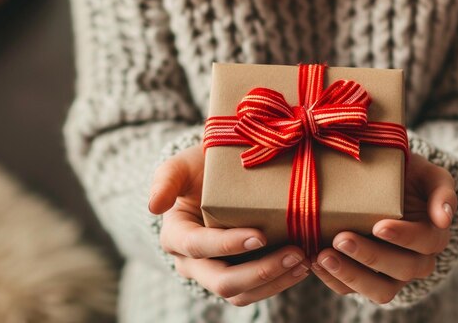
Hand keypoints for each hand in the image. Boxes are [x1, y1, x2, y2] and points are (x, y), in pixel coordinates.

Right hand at [148, 144, 310, 306]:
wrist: (215, 177)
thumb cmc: (199, 168)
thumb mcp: (180, 165)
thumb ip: (166, 179)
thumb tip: (153, 206)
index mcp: (175, 236)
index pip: (198, 246)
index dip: (227, 245)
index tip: (260, 235)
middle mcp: (192, 262)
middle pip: (222, 281)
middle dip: (260, 271)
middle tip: (294, 253)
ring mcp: (215, 271)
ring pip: (241, 293)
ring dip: (274, 282)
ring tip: (304, 262)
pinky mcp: (237, 275)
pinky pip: (255, 290)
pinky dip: (279, 282)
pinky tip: (303, 266)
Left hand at [311, 149, 456, 303]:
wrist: (386, 185)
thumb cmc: (408, 177)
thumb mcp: (430, 175)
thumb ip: (442, 190)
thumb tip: (445, 218)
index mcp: (433, 235)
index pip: (425, 242)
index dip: (404, 237)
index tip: (379, 225)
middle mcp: (417, 261)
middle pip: (401, 270)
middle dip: (370, 256)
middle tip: (341, 239)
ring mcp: (391, 274)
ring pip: (380, 290)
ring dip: (351, 276)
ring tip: (323, 257)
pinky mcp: (367, 279)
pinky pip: (352, 290)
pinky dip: (333, 280)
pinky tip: (315, 262)